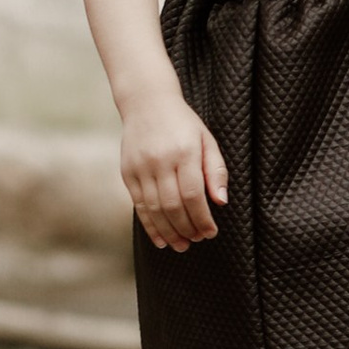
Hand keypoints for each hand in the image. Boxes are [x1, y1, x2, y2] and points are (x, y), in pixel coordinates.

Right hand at [119, 93, 230, 251]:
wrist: (147, 103)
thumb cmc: (183, 124)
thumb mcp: (207, 140)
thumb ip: (216, 170)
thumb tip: (221, 202)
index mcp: (184, 152)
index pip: (193, 194)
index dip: (202, 218)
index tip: (211, 232)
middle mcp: (160, 161)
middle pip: (173, 205)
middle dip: (187, 228)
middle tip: (197, 240)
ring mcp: (140, 167)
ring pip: (154, 209)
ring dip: (168, 232)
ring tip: (180, 245)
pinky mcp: (127, 172)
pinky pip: (139, 205)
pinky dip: (150, 225)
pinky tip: (160, 239)